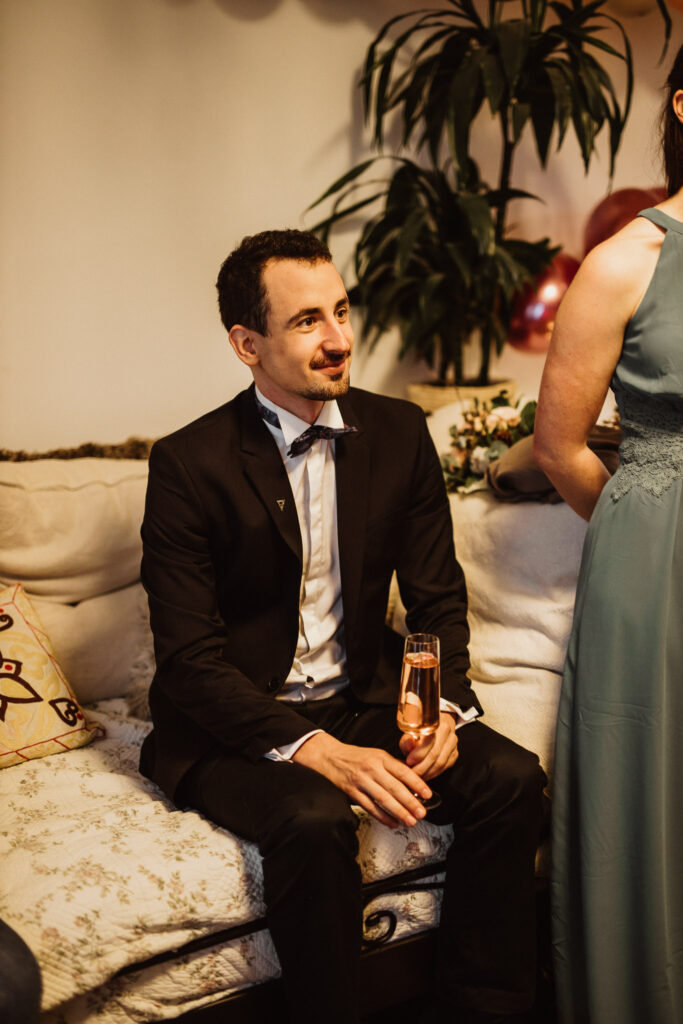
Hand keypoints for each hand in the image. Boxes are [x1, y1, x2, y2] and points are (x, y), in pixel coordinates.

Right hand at [292, 732, 431, 828]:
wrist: (330, 757)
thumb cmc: (356, 757)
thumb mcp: (376, 754)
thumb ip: (393, 766)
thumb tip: (413, 782)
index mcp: (380, 757)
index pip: (403, 771)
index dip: (417, 784)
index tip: (427, 794)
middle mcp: (372, 768)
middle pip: (395, 788)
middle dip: (410, 802)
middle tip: (422, 813)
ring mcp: (361, 781)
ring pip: (383, 799)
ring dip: (399, 812)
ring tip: (410, 821)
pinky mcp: (352, 792)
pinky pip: (370, 807)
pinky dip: (383, 817)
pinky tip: (393, 823)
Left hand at [400, 712, 457, 781]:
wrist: (436, 728)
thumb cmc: (420, 732)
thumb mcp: (409, 734)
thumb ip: (407, 740)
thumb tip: (409, 744)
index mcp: (434, 724)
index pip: (428, 741)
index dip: (418, 754)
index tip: (409, 761)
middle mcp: (446, 732)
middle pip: (435, 754)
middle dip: (421, 767)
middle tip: (411, 773)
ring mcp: (452, 743)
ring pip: (440, 763)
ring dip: (427, 773)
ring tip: (417, 776)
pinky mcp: (454, 754)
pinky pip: (444, 767)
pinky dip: (433, 774)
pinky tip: (425, 775)